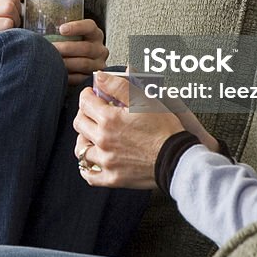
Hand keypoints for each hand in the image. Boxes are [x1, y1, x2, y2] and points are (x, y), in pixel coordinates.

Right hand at [0, 0, 23, 46]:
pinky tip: (0, 45)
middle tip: (12, 29)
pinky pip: (2, 38)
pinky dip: (6, 43)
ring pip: (8, 22)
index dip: (19, 7)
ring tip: (6, 37)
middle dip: (17, 19)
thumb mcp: (3, 13)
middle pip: (10, 6)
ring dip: (13, 32)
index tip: (14, 16)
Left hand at [51, 0, 107, 86]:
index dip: (76, 26)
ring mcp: (99, 64)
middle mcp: (100, 48)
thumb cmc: (70, 41)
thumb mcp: (71, 24)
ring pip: (84, 64)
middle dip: (67, 48)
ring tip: (52, 60)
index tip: (60, 28)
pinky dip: (70, 76)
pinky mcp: (92, 77)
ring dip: (67, 62)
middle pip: (86, 48)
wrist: (73, 62)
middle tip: (50, 48)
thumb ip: (72, 6)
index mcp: (95, 32)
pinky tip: (58, 73)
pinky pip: (82, 78)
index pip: (89, 26)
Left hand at [72, 72, 185, 188]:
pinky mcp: (112, 178)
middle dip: (84, 114)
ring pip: (81, 149)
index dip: (88, 95)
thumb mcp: (144, 100)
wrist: (177, 159)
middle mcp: (103, 140)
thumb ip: (119, 86)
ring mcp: (106, 161)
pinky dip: (87, 167)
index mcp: (109, 119)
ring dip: (84, 139)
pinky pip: (89, 175)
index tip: (92, 94)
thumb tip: (99, 77)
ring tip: (92, 135)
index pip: (85, 102)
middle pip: (79, 123)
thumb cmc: (164, 129)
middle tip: (93, 112)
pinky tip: (92, 160)